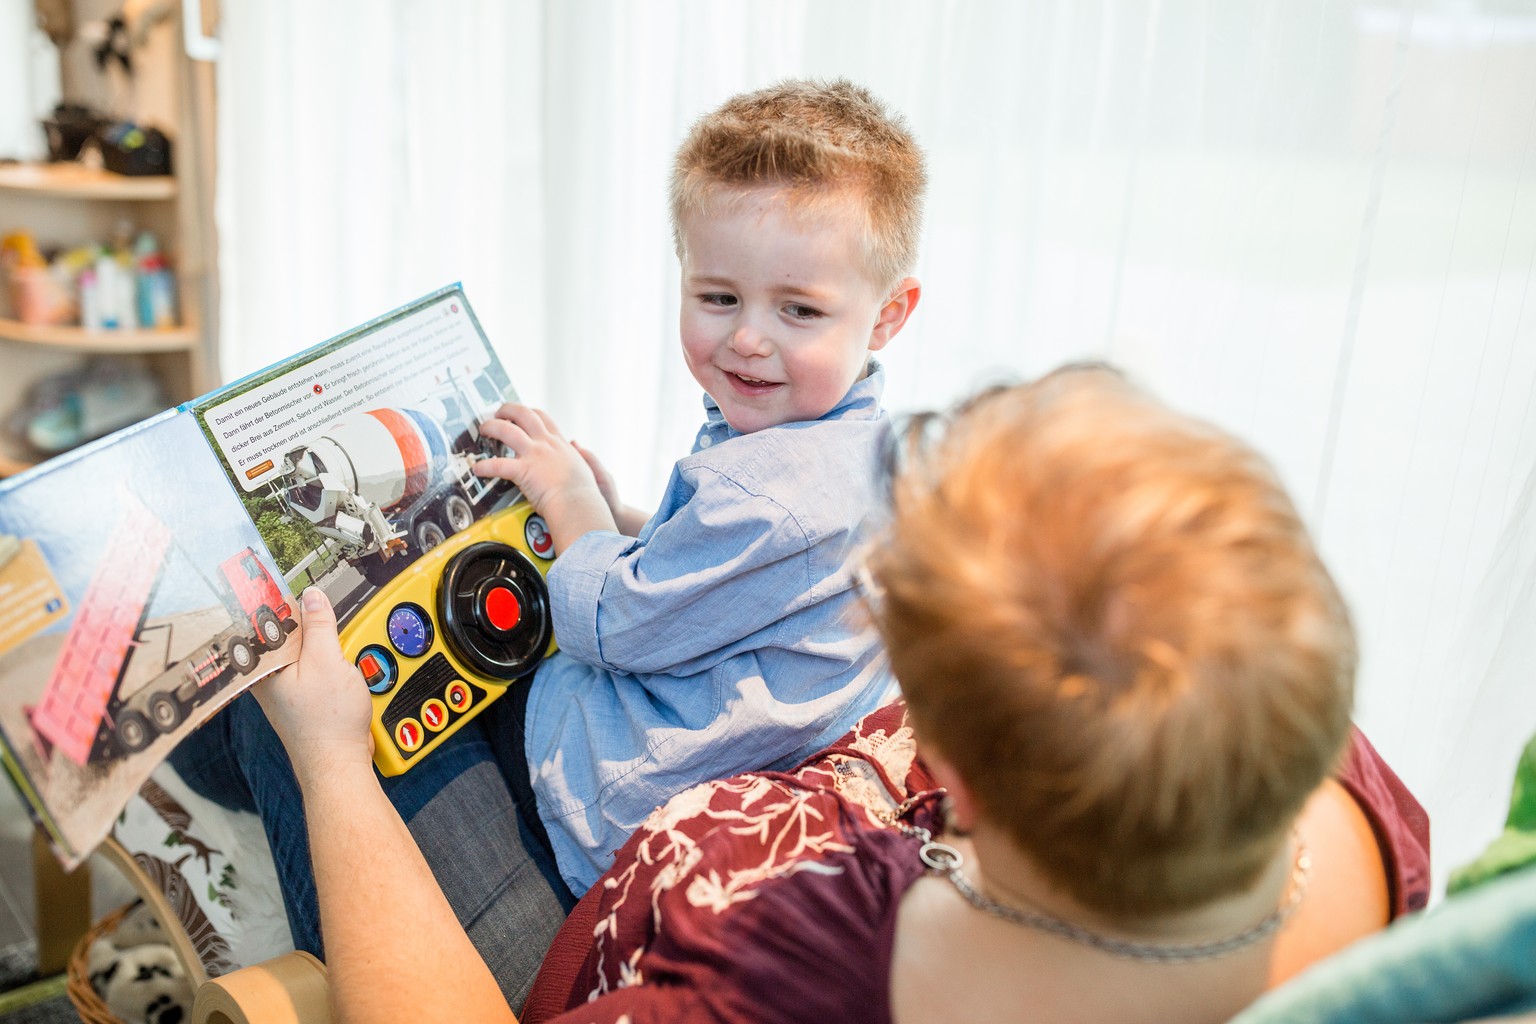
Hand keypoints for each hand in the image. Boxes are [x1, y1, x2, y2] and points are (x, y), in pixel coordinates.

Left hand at [253, 587, 373, 785]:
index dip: (270, 596)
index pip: (260, 621)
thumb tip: (312, 597)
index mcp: (263, 667)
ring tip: (331, 633)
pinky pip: (312, 665)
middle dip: (305, 619)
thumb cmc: (327, 725)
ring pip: (301, 648)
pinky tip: (340, 660)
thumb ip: (319, 627)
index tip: (275, 573)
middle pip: (284, 632)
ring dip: (320, 640)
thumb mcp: (329, 663)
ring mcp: (284, 687)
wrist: (339, 763)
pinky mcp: (302, 696)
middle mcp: (268, 676)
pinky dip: (328, 658)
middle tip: (316, 600)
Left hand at [473, 404, 616, 550]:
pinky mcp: (524, 471)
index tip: (521, 414)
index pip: (543, 418)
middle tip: (498, 413)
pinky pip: (498, 465)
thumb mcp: (586, 466)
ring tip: (484, 429)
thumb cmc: (583, 493)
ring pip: (507, 430)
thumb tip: (576, 444)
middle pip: (524, 414)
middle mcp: (546, 444)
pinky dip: (485, 466)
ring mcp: (534, 455)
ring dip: (492, 427)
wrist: (578, 504)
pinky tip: (477, 468)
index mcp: (560, 444)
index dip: (529, 412)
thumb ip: (579, 454)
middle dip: (508, 410)